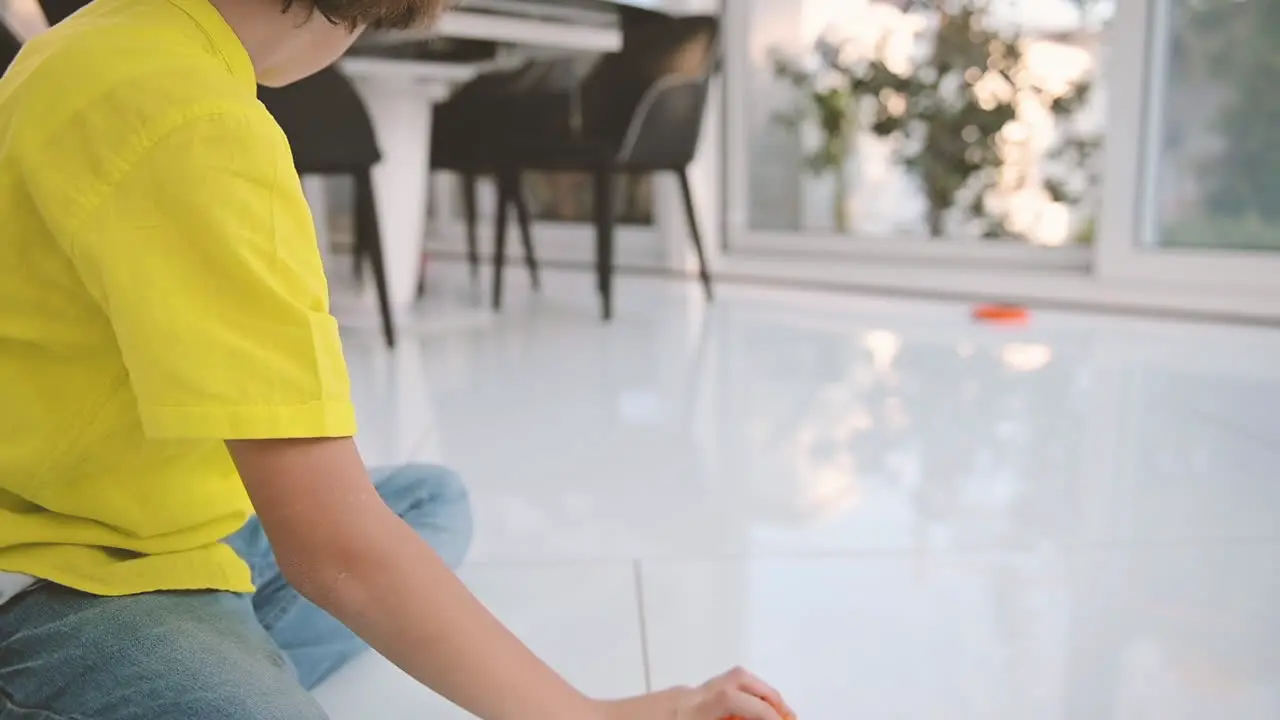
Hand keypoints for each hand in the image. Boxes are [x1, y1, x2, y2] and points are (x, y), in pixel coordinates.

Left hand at [600, 667, 794, 719]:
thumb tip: (735, 717)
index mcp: (687, 712)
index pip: (737, 698)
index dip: (767, 711)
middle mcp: (685, 700)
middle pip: (737, 680)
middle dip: (768, 698)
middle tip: (786, 717)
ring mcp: (676, 698)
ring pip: (724, 687)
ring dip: (750, 701)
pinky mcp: (669, 704)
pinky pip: (709, 698)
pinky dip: (729, 708)